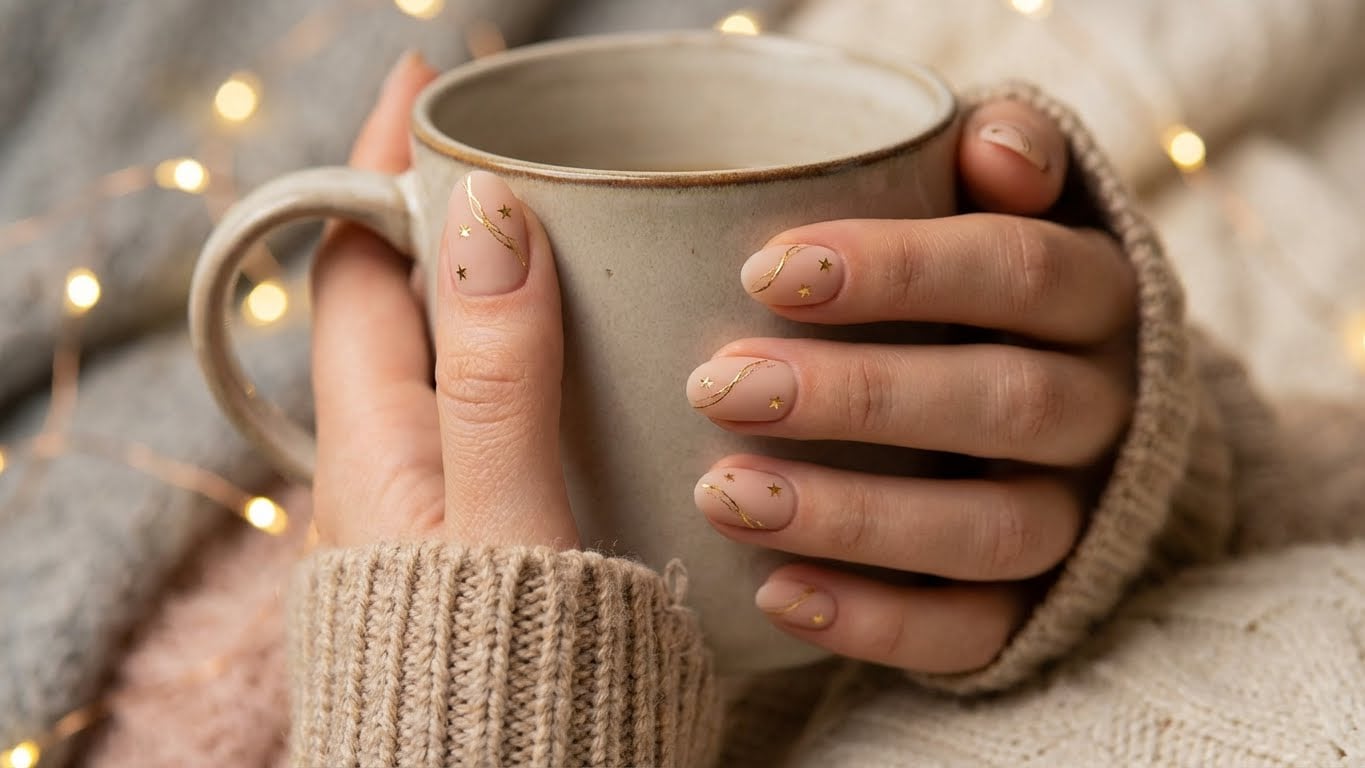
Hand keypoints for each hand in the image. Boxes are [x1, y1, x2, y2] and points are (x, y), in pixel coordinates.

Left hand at [310, 53, 577, 550]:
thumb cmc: (507, 691)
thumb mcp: (509, 523)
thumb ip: (501, 382)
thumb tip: (491, 210)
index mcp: (371, 453)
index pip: (354, 269)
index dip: (379, 172)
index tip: (420, 88)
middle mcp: (384, 473)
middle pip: (399, 307)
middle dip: (450, 220)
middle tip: (527, 157)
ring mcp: (430, 515)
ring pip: (448, 364)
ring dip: (496, 291)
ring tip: (580, 243)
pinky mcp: (480, 551)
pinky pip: (490, 420)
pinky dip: (528, 364)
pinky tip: (590, 372)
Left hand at [688, 100, 1136, 672]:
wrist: (1040, 415)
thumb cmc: (975, 286)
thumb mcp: (992, 203)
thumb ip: (1002, 153)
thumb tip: (995, 149)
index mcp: (1093, 295)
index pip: (1018, 268)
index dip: (899, 269)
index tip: (763, 272)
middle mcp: (1103, 407)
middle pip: (1007, 402)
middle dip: (857, 395)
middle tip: (718, 386)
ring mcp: (1076, 515)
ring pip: (995, 531)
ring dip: (855, 516)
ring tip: (721, 494)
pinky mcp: (1036, 606)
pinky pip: (977, 634)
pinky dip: (879, 626)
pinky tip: (775, 596)